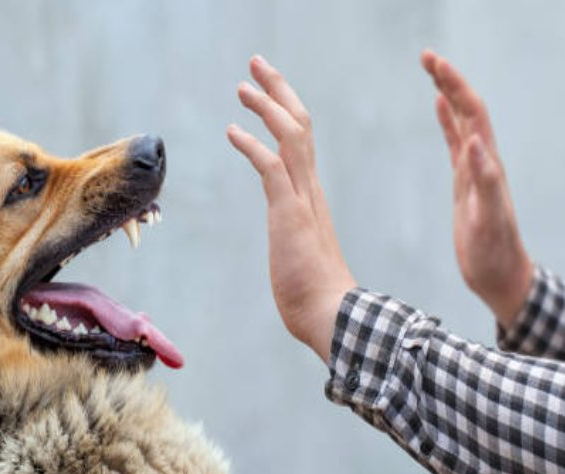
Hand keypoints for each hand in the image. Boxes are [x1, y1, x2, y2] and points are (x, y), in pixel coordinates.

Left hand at [227, 55, 355, 362]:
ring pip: (290, 137)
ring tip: (243, 85)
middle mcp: (311, 190)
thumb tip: (292, 243)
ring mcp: (302, 200)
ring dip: (267, 107)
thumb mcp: (301, 253)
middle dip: (278, 91)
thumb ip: (297, 237)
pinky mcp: (289, 214)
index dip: (285, 111)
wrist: (332, 317)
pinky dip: (253, 145)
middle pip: (299, 125)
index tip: (268, 92)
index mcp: (312, 196)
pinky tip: (232, 130)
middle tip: (257, 66)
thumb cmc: (316, 295)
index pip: (301, 141)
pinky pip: (271, 168)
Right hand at [421, 50, 532, 327]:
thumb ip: (484, 180)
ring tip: (430, 71)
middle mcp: (483, 160)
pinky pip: (454, 142)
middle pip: (466, 109)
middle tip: (426, 56)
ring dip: (447, 94)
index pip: (472, 114)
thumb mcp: (489, 219)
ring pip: (461, 121)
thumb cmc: (494, 252)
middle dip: (448, 80)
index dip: (455, 86)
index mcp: (488, 164)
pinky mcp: (464, 181)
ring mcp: (474, 169)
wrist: (499, 274)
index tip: (434, 64)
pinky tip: (437, 108)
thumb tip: (474, 140)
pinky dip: (445, 121)